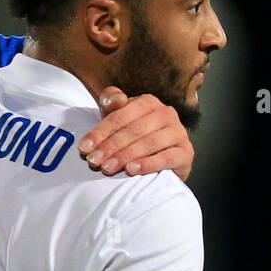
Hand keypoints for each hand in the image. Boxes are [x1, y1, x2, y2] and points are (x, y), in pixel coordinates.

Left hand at [78, 89, 193, 180]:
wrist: (163, 160)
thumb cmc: (134, 137)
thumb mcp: (119, 118)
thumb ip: (111, 103)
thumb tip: (115, 99)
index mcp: (148, 102)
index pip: (120, 116)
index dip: (100, 132)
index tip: (84, 148)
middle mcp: (166, 113)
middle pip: (134, 130)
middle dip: (110, 146)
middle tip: (93, 162)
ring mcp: (178, 132)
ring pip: (149, 143)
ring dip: (125, 156)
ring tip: (107, 168)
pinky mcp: (186, 153)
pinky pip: (167, 158)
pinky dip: (148, 164)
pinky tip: (131, 170)